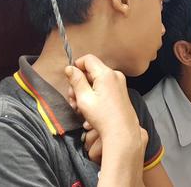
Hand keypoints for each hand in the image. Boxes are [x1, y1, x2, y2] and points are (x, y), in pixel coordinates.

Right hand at [65, 54, 146, 185]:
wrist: (121, 131)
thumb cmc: (102, 116)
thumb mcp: (84, 98)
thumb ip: (76, 81)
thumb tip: (70, 68)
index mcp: (106, 74)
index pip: (88, 59)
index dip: (76, 66)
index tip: (70, 79)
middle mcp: (115, 75)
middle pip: (91, 70)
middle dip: (79, 83)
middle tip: (72, 99)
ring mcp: (119, 83)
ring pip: (96, 80)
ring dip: (84, 90)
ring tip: (79, 107)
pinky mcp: (120, 91)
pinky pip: (103, 86)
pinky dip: (94, 94)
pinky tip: (88, 108)